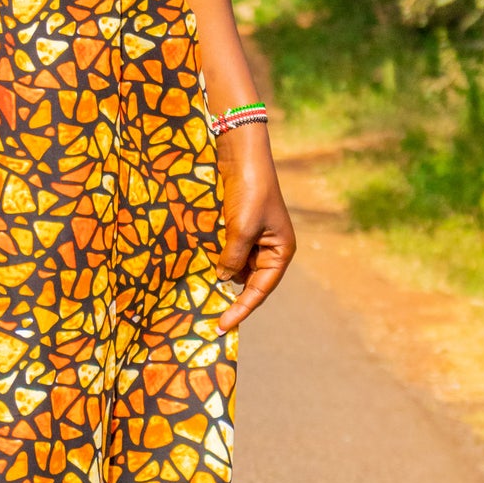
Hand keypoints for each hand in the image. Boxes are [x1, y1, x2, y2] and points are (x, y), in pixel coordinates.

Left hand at [214, 121, 295, 332]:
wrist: (242, 156)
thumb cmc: (250, 192)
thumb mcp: (241, 229)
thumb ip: (232, 258)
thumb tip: (222, 279)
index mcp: (281, 252)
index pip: (260, 290)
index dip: (241, 309)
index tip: (222, 326)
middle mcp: (271, 248)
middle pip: (250, 282)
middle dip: (231, 294)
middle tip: (208, 313)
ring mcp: (256, 237)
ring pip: (238, 267)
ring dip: (223, 274)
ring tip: (203, 287)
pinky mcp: (241, 226)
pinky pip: (231, 251)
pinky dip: (219, 258)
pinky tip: (205, 264)